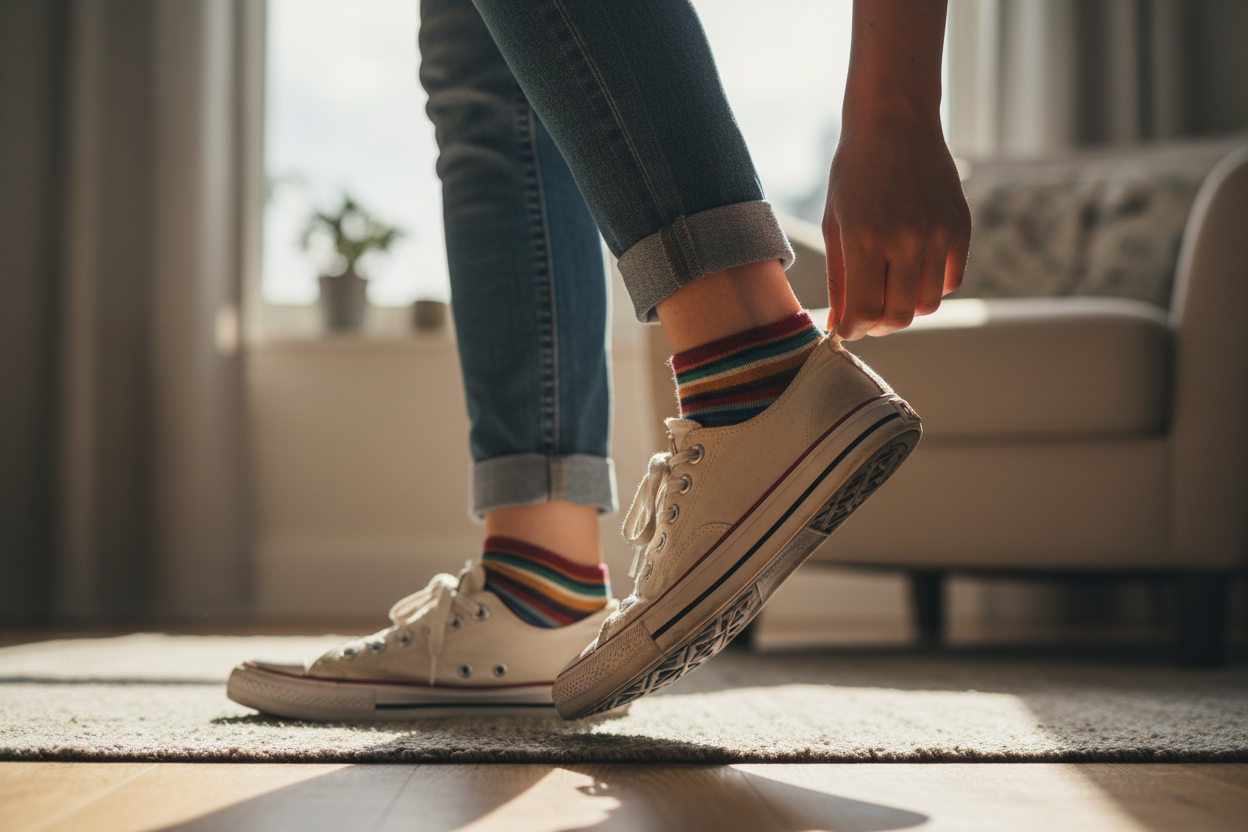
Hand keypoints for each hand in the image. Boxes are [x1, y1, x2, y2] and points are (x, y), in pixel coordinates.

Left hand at [823, 111, 969, 339]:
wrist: (895, 120)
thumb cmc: (854, 170)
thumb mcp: (835, 222)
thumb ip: (840, 277)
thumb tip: (840, 323)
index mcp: (866, 239)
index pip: (864, 312)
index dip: (852, 330)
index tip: (845, 330)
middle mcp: (906, 239)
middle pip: (900, 316)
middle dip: (878, 326)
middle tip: (865, 318)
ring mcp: (938, 234)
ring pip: (929, 305)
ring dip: (906, 309)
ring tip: (888, 293)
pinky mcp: (960, 227)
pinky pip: (951, 280)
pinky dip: (931, 287)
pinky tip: (911, 271)